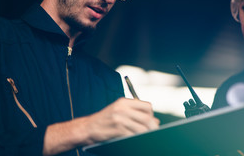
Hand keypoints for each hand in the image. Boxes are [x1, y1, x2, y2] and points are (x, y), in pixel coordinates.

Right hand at [43, 98, 158, 154]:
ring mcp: (119, 119)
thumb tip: (156, 121)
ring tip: (146, 138)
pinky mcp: (117, 130)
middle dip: (152, 127)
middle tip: (153, 133)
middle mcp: (122, 108)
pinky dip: (137, 140)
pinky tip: (136, 141)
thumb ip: (135, 114)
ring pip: (141, 128)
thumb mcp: (119, 111)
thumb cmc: (105, 121)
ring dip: (146, 135)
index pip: (147, 106)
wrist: (87, 128)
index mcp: (124, 102)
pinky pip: (133, 136)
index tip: (150, 121)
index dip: (151, 115)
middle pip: (147, 118)